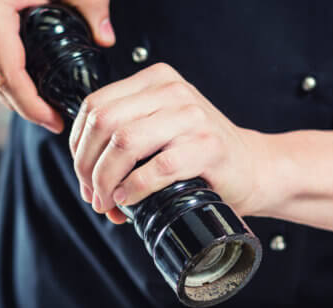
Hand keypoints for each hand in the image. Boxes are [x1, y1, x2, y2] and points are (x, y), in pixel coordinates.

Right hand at [0, 0, 114, 131]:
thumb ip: (89, 4)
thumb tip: (107, 39)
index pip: (10, 75)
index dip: (34, 107)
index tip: (57, 122)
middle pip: (1, 88)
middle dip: (31, 110)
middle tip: (60, 121)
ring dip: (20, 102)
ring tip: (50, 109)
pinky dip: (8, 90)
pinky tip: (31, 91)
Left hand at [70, 63, 266, 223]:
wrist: (254, 167)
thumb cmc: (203, 154)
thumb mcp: (162, 128)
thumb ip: (125, 136)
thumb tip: (86, 178)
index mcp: (155, 80)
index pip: (94, 106)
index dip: (78, 146)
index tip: (83, 175)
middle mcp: (172, 91)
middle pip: (104, 123)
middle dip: (88, 167)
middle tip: (94, 195)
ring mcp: (192, 116)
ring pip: (124, 143)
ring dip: (107, 180)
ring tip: (109, 202)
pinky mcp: (207, 146)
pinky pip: (157, 167)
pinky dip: (135, 188)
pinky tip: (130, 199)